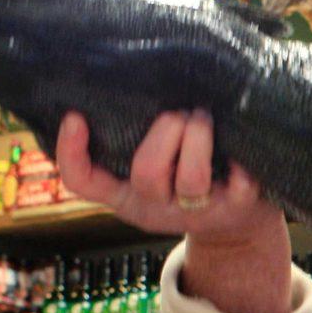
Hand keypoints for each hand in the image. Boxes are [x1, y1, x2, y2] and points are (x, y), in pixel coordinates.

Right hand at [56, 109, 292, 312]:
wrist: (236, 228)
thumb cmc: (186, 178)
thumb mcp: (152, 168)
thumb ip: (133, 139)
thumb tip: (120, 84)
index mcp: (126, 195)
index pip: (83, 181)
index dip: (71, 152)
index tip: (75, 116)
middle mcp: (157, 208)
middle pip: (147, 174)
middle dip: (166, 131)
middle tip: (180, 112)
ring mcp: (198, 212)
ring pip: (191, 181)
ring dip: (198, 138)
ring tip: (203, 117)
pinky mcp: (237, 209)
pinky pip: (240, 185)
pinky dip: (240, 162)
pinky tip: (236, 143)